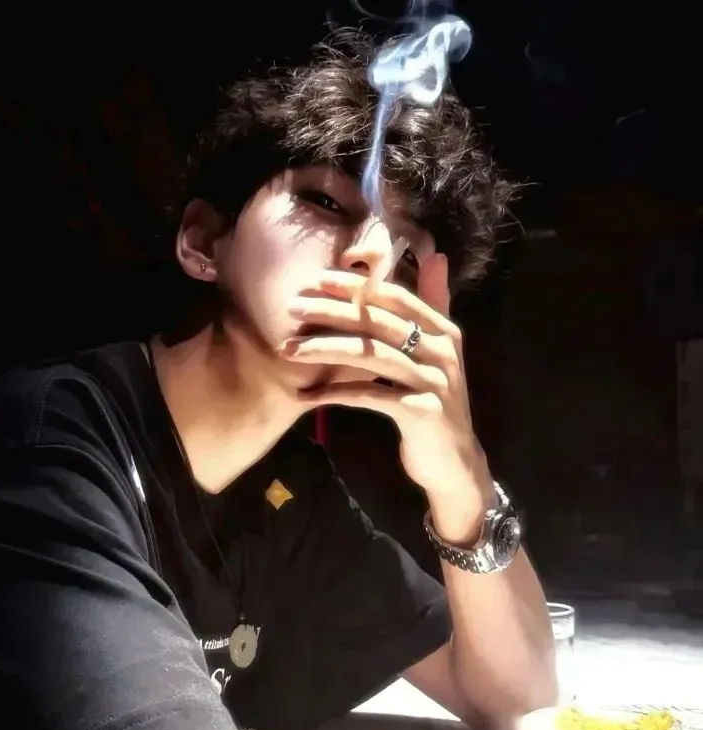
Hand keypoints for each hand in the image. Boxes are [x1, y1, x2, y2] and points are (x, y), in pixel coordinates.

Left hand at [280, 256, 493, 545]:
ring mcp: (434, 381)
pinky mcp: (421, 412)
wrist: (453, 462)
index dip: (355, 286)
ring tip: (289, 348)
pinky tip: (308, 394)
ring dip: (325, 349)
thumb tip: (436, 254)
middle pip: (378, 322)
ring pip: (371, 355)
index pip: (394, 297)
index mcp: (445, 330)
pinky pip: (370, 396)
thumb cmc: (433, 403)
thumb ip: (433, 306)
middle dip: (332, 312)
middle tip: (293, 307)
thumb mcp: (436, 352)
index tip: (316, 280)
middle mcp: (442, 351)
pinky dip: (336, 393)